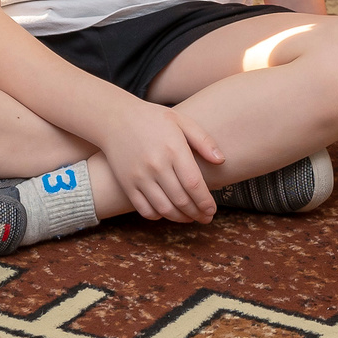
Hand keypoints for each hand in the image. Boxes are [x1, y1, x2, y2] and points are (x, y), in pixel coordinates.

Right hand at [88, 96, 225, 223]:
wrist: (115, 119)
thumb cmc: (153, 119)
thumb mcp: (181, 121)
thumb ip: (203, 140)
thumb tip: (221, 161)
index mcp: (174, 149)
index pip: (194, 184)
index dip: (205, 202)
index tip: (212, 210)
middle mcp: (156, 165)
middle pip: (181, 200)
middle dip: (197, 213)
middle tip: (206, 218)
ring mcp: (139, 177)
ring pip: (164, 208)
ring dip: (180, 218)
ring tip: (190, 218)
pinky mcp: (127, 184)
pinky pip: (144, 209)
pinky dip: (158, 216)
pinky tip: (167, 213)